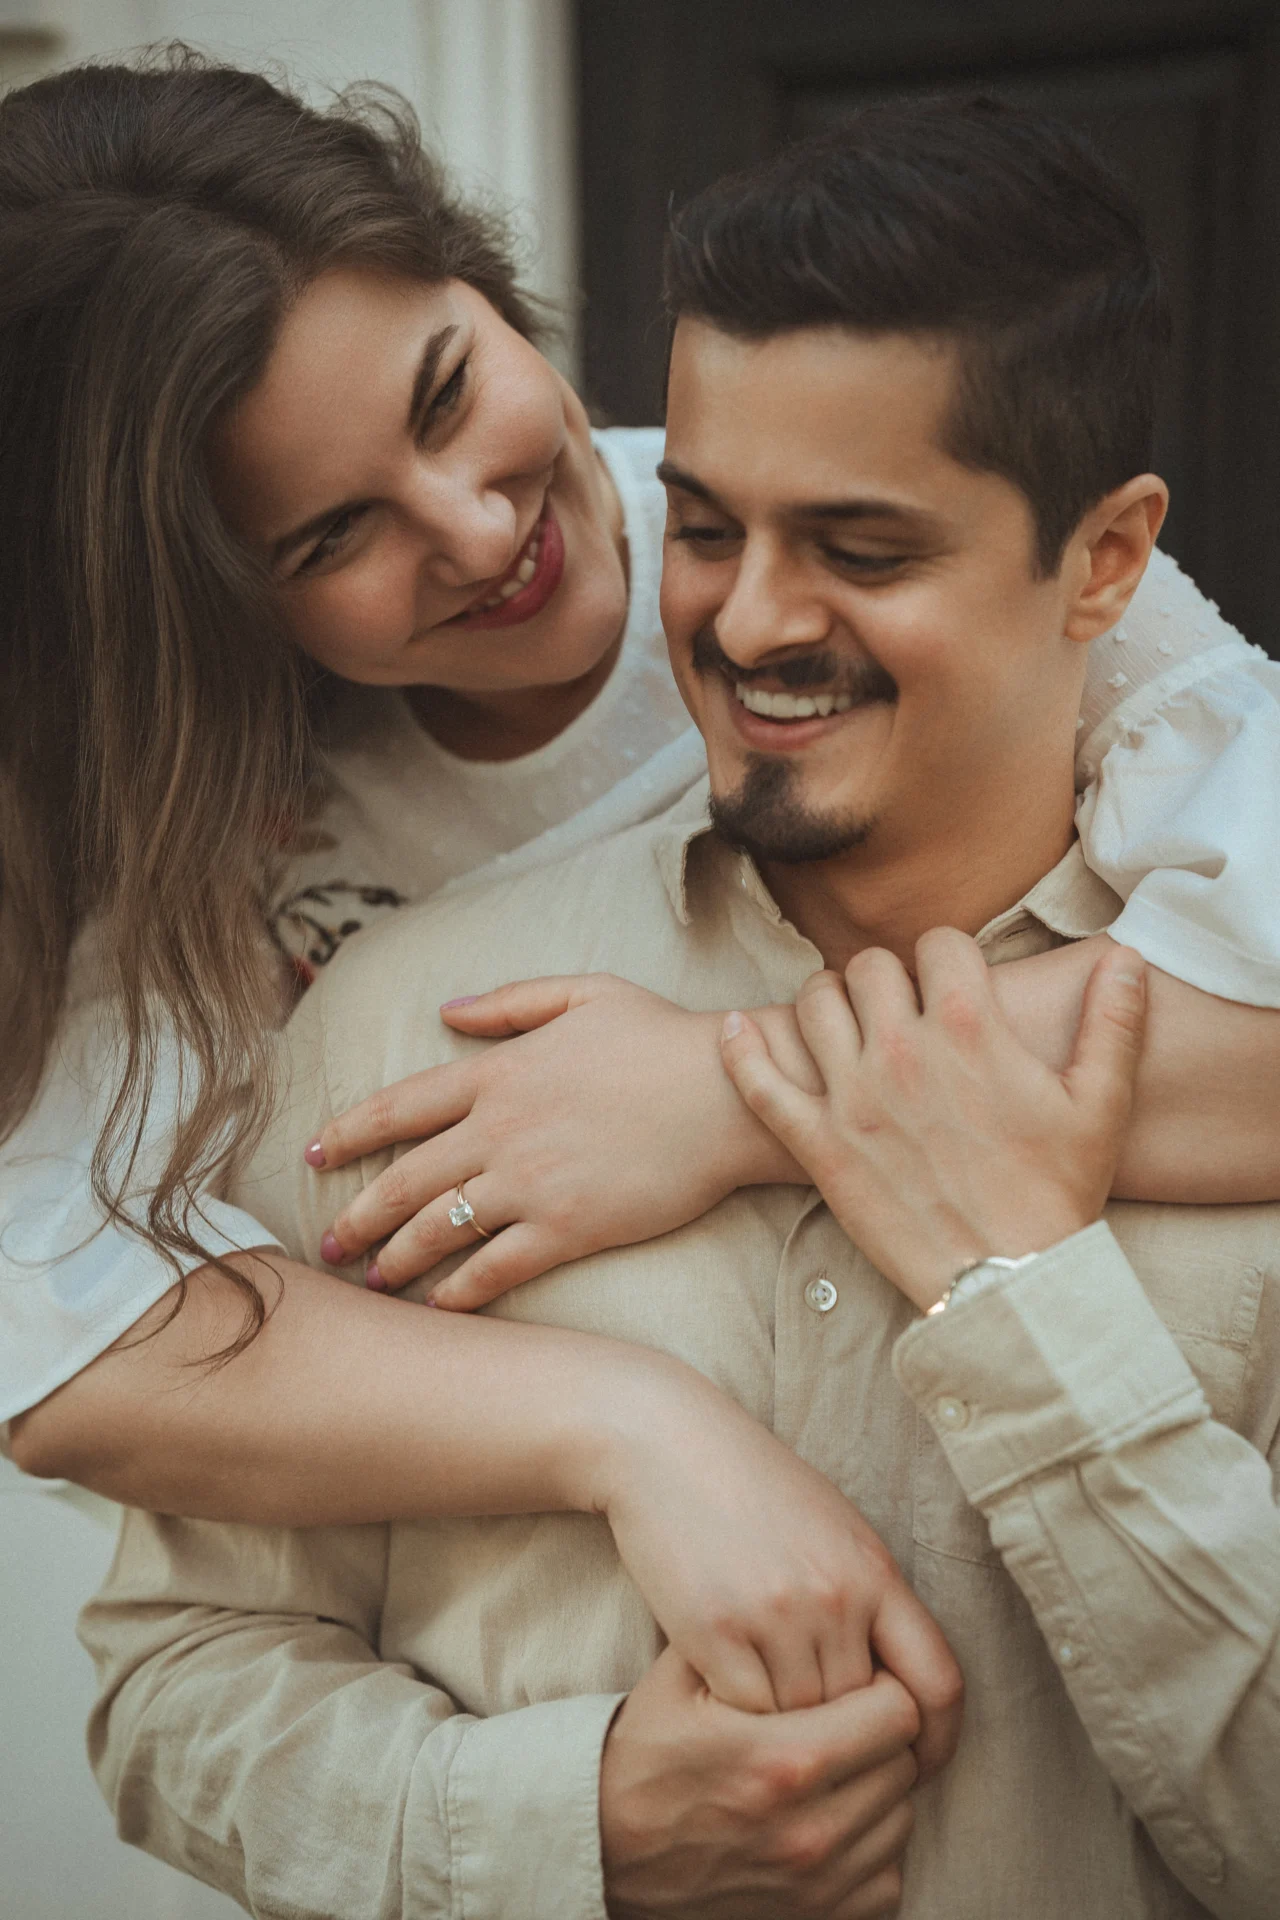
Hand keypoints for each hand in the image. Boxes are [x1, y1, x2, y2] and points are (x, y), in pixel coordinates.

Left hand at [310, 974, 805, 1307]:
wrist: (727, 1094)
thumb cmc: (662, 1038)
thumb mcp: (583, 994)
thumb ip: (508, 1002)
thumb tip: (446, 1010)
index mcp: (498, 1072)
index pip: (398, 1107)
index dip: (346, 1133)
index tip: (312, 1155)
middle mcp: (500, 1130)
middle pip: (403, 1180)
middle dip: (355, 1215)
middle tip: (325, 1244)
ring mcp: (530, 1183)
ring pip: (438, 1230)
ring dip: (396, 1259)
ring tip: (372, 1281)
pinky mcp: (567, 1228)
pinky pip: (494, 1269)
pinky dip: (458, 1292)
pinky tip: (437, 1307)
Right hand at [593, 1359, 961, 1771]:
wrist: (669, 1444)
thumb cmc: (753, 1485)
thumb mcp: (834, 1529)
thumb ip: (870, 1599)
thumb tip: (897, 1678)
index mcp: (874, 1571)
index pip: (940, 1682)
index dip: (939, 1741)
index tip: (920, 1762)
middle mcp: (834, 1598)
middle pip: (864, 1716)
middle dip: (847, 1736)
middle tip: (820, 1737)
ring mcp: (775, 1615)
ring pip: (804, 1723)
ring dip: (788, 1726)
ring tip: (766, 1706)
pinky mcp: (715, 1630)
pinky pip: (747, 1712)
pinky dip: (740, 1714)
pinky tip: (727, 1690)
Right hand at [601, 1648, 919, 1918]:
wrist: (604, 1847)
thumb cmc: (645, 1754)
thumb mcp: (682, 1678)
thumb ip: (752, 1642)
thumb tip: (816, 1613)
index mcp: (785, 1759)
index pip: (898, 1712)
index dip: (882, 1685)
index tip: (856, 1679)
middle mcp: (811, 1828)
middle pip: (905, 1764)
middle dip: (882, 1735)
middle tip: (845, 1718)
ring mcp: (816, 1882)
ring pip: (902, 1818)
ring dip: (880, 1789)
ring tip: (836, 1766)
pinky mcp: (814, 1917)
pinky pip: (888, 1877)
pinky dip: (871, 1847)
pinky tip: (832, 1816)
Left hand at [720, 931, 1146, 1312]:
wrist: (1010, 1285)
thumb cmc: (1058, 1196)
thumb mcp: (1100, 1105)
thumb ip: (1113, 1023)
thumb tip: (1129, 959)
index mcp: (969, 1027)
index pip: (938, 942)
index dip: (947, 957)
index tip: (951, 981)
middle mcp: (902, 1049)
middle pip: (868, 966)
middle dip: (887, 978)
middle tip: (898, 1007)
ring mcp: (852, 1096)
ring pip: (814, 1003)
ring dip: (828, 1004)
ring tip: (845, 1024)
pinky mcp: (817, 1144)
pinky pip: (760, 1081)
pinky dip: (742, 1051)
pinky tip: (737, 1032)